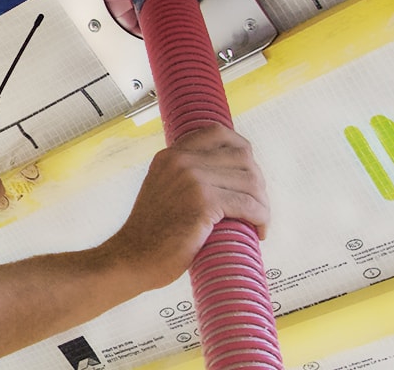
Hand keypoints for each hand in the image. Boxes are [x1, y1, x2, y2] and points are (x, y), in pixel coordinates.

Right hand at [105, 126, 270, 286]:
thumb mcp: (163, 189)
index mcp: (171, 154)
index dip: (242, 149)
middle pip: (242, 157)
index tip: (250, 171)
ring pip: (249, 181)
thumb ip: (185, 176)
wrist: (132, 260)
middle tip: (257, 207)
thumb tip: (224, 174)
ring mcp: (192, 179)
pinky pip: (248, 205)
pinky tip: (259, 230)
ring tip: (260, 221)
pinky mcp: (203, 202)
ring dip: (262, 203)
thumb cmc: (151, 234)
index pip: (218, 132)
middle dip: (257, 183)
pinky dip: (260, 217)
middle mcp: (182, 160)